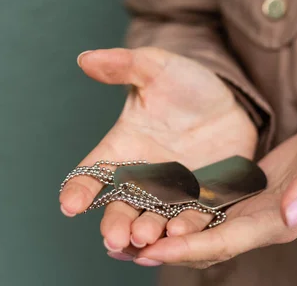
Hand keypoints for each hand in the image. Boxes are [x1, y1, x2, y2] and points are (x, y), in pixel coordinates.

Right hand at [59, 47, 257, 255]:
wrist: (227, 100)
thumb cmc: (184, 83)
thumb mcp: (155, 68)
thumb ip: (123, 65)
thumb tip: (85, 58)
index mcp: (122, 148)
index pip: (93, 171)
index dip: (79, 188)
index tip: (69, 204)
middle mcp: (144, 175)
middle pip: (121, 206)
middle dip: (115, 223)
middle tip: (114, 238)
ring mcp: (174, 191)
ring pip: (155, 218)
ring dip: (148, 231)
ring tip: (145, 237)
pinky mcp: (205, 198)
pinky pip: (194, 218)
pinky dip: (186, 229)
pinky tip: (182, 235)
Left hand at [134, 116, 296, 267]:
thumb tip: (289, 214)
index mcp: (274, 222)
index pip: (223, 242)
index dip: (187, 249)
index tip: (150, 249)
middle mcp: (254, 223)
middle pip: (200, 243)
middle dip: (160, 248)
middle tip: (117, 245)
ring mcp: (244, 211)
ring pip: (194, 229)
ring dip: (159, 233)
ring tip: (119, 233)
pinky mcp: (237, 194)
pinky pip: (199, 208)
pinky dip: (172, 212)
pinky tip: (147, 206)